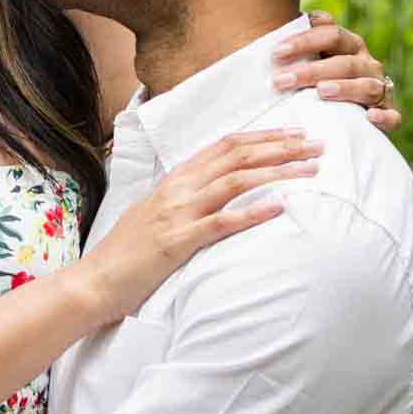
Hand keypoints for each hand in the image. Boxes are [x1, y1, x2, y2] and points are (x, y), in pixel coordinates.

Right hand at [79, 128, 322, 323]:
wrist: (94, 280)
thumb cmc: (127, 252)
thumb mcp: (157, 213)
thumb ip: (185, 198)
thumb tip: (216, 190)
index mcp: (176, 179)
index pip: (225, 145)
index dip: (263, 136)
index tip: (295, 132)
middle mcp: (179, 188)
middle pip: (237, 156)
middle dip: (281, 147)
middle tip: (317, 145)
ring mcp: (178, 213)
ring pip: (235, 181)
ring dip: (277, 173)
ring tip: (310, 171)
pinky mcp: (178, 242)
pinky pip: (220, 222)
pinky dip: (252, 212)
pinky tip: (280, 208)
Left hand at [272, 11, 401, 133]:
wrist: (350, 113)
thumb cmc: (320, 79)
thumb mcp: (310, 58)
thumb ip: (299, 44)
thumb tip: (277, 26)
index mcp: (349, 44)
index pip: (331, 34)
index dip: (304, 41)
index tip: (276, 53)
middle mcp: (366, 63)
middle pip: (344, 62)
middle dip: (312, 70)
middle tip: (282, 80)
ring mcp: (379, 88)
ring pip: (367, 86)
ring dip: (344, 88)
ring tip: (320, 91)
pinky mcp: (387, 114)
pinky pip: (392, 116)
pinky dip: (384, 117)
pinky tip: (370, 118)